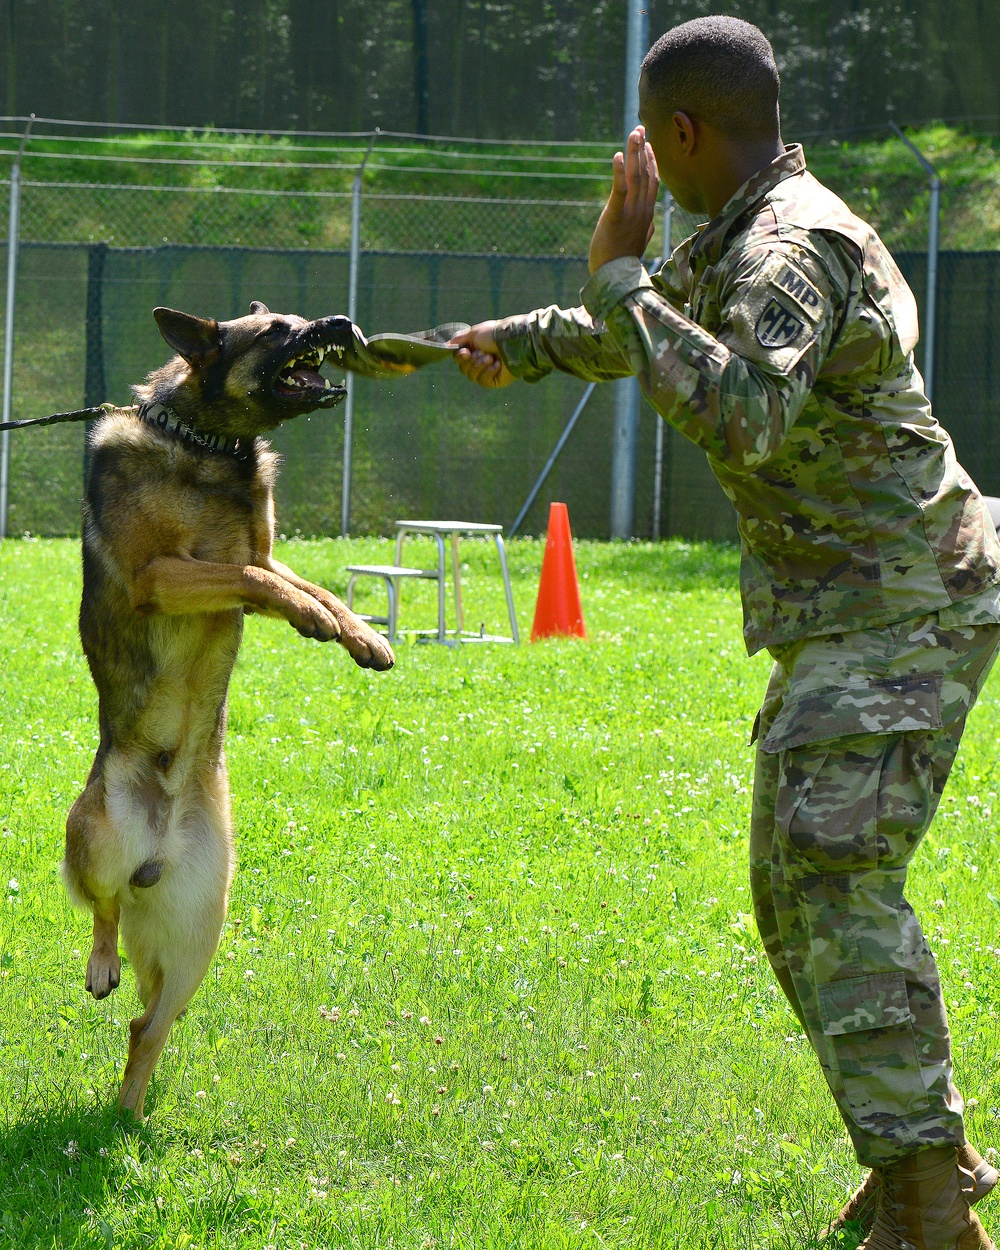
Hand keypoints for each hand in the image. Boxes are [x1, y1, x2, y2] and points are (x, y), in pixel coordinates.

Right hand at [451, 322, 514, 388]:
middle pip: (463, 369)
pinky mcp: (494, 381)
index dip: (460, 357)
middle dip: (472, 361)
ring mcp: (487, 372)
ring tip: (491, 357)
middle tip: (482, 353)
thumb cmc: (495, 335)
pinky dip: (488, 372)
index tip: (466, 352)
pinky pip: (483, 381)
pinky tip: (497, 365)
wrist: (513, 342)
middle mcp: (479, 361)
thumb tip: (447, 345)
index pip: (459, 359)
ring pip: (471, 376)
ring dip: (479, 365)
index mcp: (474, 349)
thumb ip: (460, 339)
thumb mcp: (474, 333)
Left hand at [588, 126, 658, 273]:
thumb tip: (650, 222)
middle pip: (646, 174)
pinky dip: (619, 171)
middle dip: (643, 149)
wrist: (615, 281)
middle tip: (640, 128)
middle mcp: (642, 211)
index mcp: (647, 215)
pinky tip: (617, 155)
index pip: (653, 182)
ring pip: (636, 177)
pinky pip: (619, 190)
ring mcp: (630, 214)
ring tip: (634, 133)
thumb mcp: (639, 243)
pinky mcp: (615, 217)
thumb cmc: (623, 263)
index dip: (651, 161)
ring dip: (634, 153)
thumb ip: (645, 229)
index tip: (648, 144)